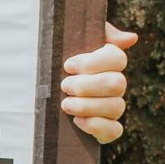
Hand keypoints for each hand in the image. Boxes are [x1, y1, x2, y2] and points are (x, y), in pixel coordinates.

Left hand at [60, 22, 138, 143]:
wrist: (35, 93)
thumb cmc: (54, 62)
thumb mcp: (68, 40)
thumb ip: (98, 32)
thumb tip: (129, 39)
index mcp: (108, 63)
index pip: (117, 59)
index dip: (93, 63)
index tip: (68, 66)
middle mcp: (115, 85)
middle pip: (116, 83)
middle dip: (86, 85)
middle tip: (64, 86)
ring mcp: (112, 108)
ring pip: (116, 106)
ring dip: (87, 106)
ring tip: (65, 104)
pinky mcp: (106, 130)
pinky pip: (114, 131)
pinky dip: (96, 126)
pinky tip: (77, 122)